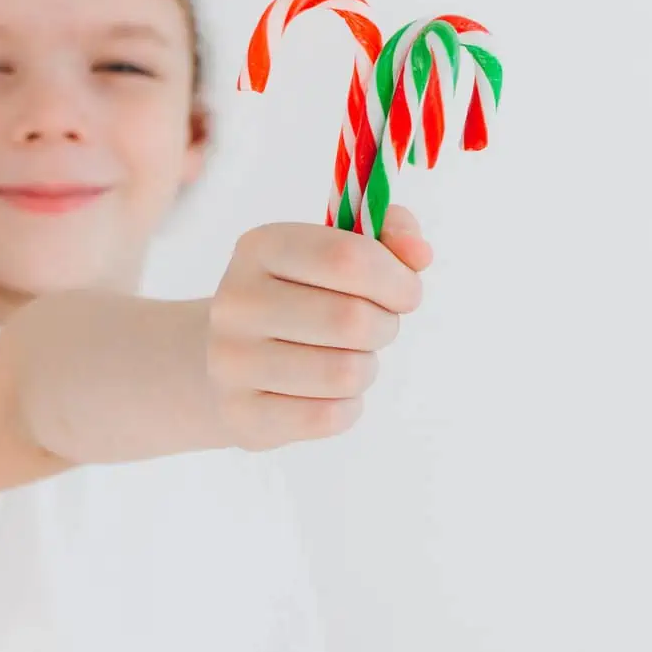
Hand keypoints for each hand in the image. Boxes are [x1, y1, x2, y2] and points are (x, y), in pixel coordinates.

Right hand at [206, 205, 431, 450]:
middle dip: (383, 327)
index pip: (347, 257)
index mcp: (262, 247)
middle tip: (373, 327)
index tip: (405, 293)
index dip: (396, 279)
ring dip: (365, 368)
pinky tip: (326, 391)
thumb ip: (390, 234)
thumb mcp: (339, 249)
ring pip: (344, 373)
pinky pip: (328, 417)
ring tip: (345, 357)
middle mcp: (238, 301)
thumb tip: (419, 253)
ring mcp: (232, 361)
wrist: (232, 357)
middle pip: (351, 320)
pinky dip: (346, 406)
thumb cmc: (303, 296)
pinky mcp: (242, 414)